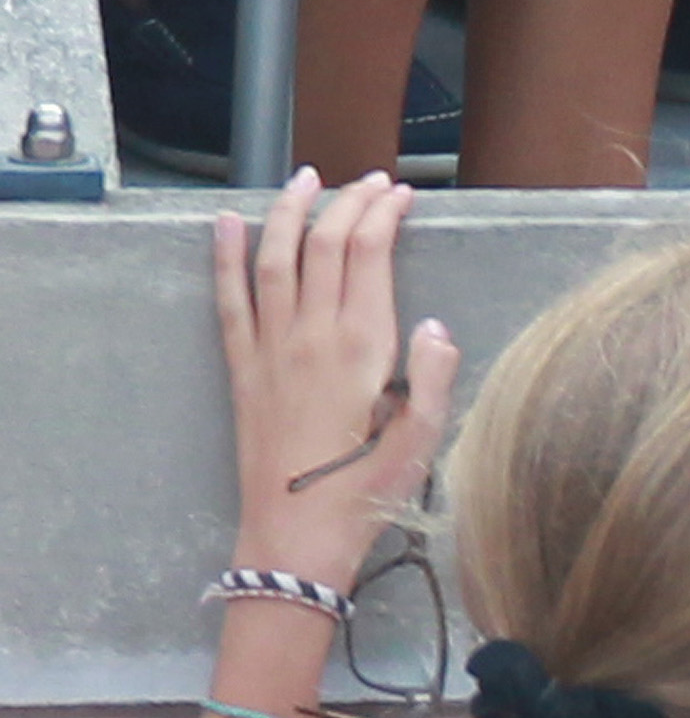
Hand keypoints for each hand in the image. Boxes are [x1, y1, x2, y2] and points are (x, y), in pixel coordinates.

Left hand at [216, 174, 459, 591]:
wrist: (294, 537)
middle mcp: (311, 334)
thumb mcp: (422, 443)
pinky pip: (230, 299)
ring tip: (306, 179)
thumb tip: (434, 324)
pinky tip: (229, 223)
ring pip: (277, 258)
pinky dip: (227, 256)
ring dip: (290, 211)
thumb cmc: (366, 496)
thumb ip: (434, 377)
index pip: (370, 255)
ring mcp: (270, 348)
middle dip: (348, 202)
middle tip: (371, 182)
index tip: (402, 197)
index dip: (384, 215)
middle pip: (325, 244)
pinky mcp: (242, 367)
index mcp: (362, 347)